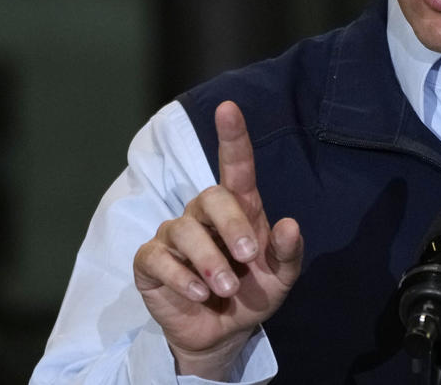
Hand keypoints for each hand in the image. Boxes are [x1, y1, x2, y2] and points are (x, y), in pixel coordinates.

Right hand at [133, 100, 303, 379]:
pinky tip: (197, 293)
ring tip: (225, 289)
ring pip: (184, 231)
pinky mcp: (150, 261)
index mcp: (239, 208)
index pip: (235, 165)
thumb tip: (291, 225)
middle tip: (247, 258)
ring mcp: (174, 235)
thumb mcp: (281, 278)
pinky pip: (158, 258)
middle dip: (231, 226)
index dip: (232, 136)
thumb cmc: (253, 293)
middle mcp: (204, 214)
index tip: (229, 108)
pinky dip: (180, 277)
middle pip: (211, 196)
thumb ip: (289, 253)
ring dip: (209, 262)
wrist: (223, 333)